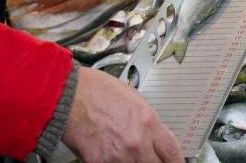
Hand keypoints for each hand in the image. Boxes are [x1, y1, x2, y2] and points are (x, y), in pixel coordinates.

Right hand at [63, 67, 182, 162]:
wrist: (67, 96)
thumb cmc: (96, 90)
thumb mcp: (133, 97)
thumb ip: (147, 120)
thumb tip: (156, 134)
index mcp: (148, 122)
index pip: (172, 152)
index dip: (177, 162)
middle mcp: (137, 142)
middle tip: (153, 160)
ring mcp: (119, 156)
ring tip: (127, 155)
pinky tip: (111, 157)